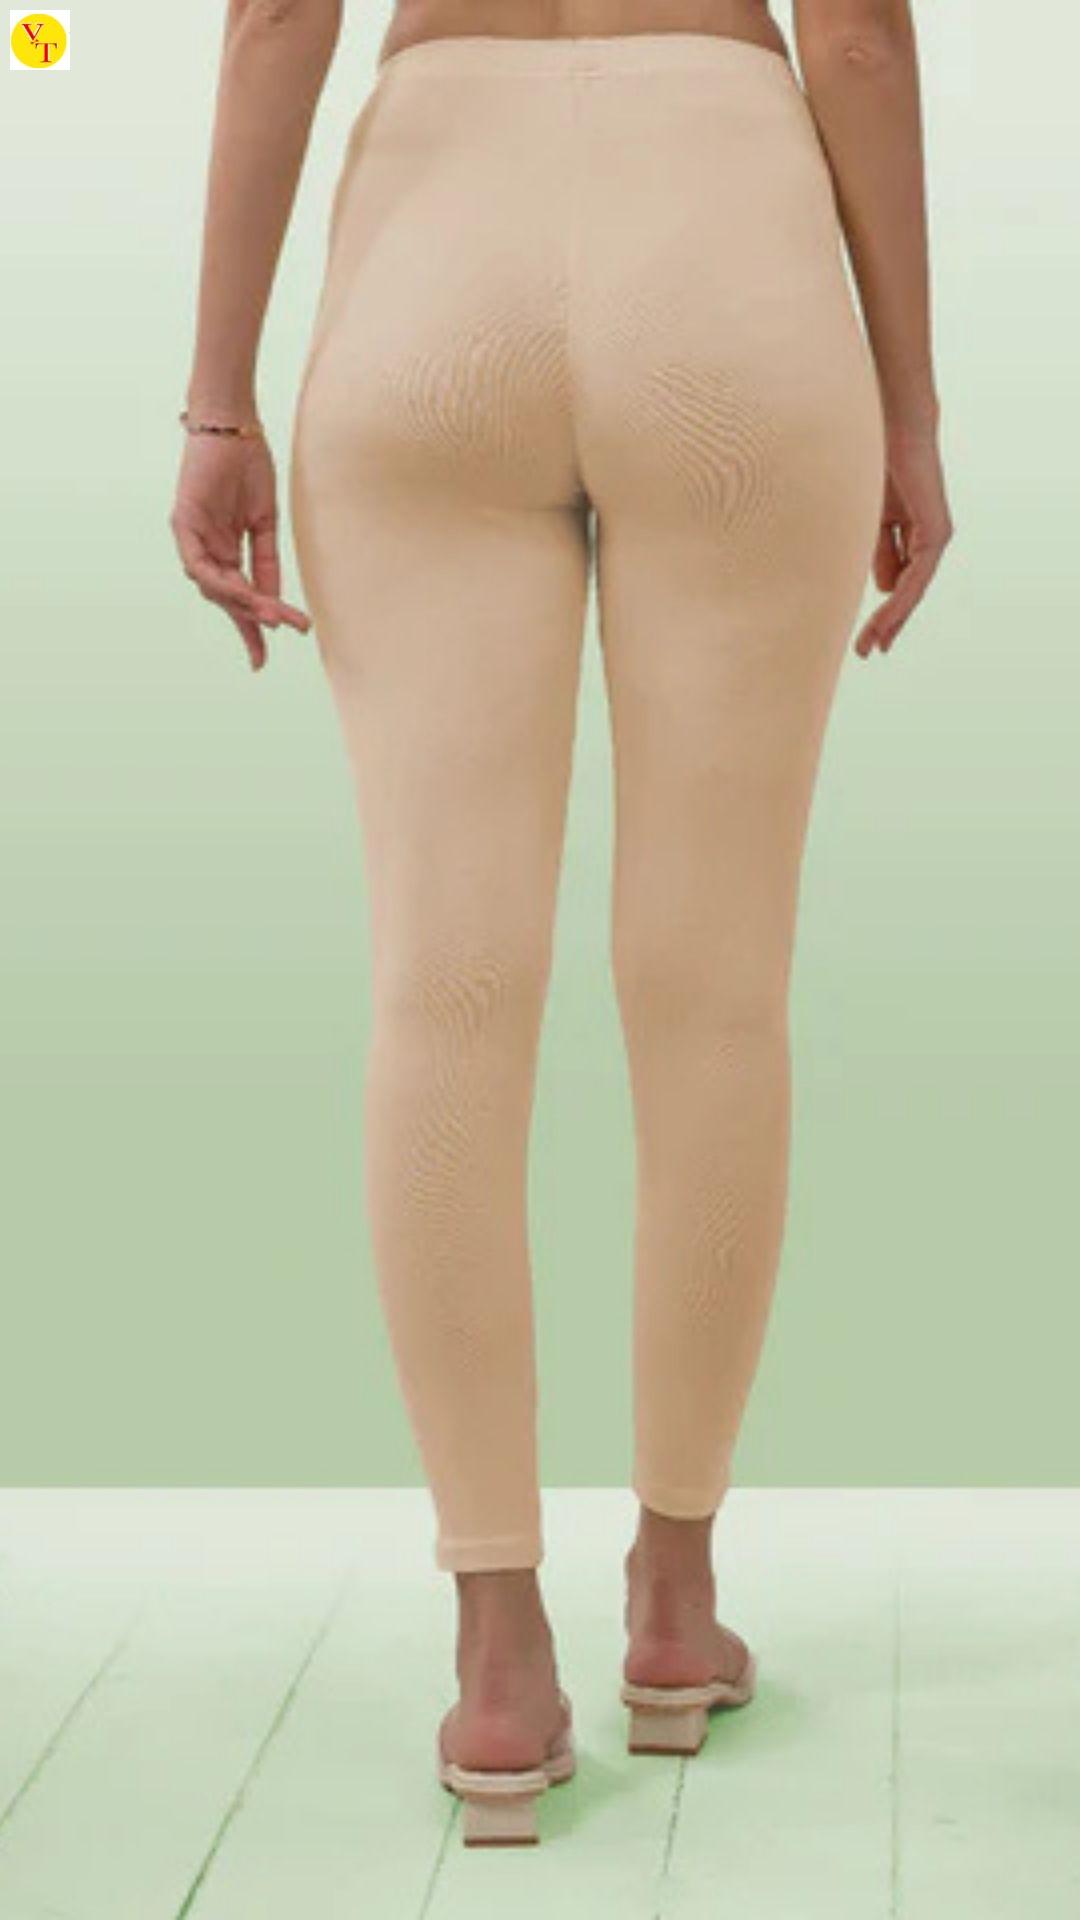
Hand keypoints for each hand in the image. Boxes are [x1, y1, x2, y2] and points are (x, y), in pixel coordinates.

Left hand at [169, 428, 311, 671]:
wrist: (234, 426)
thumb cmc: (249, 467)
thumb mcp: (265, 524)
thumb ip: (265, 563)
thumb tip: (272, 602)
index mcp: (224, 549)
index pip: (238, 597)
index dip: (250, 629)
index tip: (261, 660)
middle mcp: (205, 549)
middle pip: (226, 599)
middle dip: (250, 624)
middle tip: (272, 645)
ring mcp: (192, 539)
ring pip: (215, 588)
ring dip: (245, 605)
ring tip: (274, 618)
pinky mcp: (183, 525)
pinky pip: (201, 566)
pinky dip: (223, 584)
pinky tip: (245, 596)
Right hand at [855, 422, 953, 657]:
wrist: (889, 427)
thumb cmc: (871, 460)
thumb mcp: (869, 518)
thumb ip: (878, 550)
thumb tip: (884, 588)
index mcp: (907, 528)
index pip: (895, 578)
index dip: (880, 608)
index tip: (864, 637)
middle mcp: (925, 534)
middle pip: (906, 589)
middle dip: (886, 622)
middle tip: (867, 651)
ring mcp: (934, 534)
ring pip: (913, 588)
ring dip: (893, 618)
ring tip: (874, 643)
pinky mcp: (936, 531)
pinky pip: (919, 575)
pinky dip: (902, 598)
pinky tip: (886, 617)